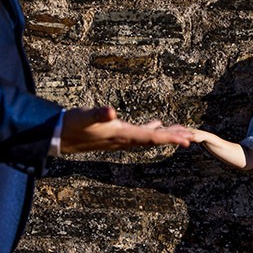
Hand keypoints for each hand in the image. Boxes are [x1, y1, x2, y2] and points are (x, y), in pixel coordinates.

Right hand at [59, 106, 193, 152]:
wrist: (58, 136)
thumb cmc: (71, 125)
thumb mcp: (84, 116)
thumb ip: (98, 114)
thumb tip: (111, 111)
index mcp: (121, 134)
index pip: (151, 137)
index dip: (170, 138)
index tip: (186, 140)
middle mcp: (124, 139)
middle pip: (155, 140)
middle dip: (174, 138)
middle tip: (194, 137)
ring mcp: (121, 138)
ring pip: (149, 137)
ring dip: (166, 135)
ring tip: (182, 132)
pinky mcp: (116, 134)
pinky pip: (140, 133)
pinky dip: (152, 128)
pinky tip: (157, 123)